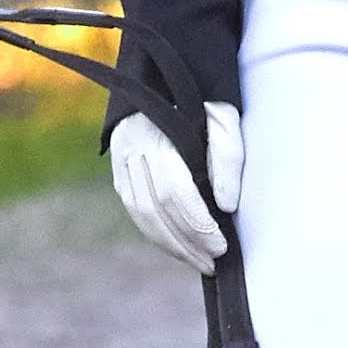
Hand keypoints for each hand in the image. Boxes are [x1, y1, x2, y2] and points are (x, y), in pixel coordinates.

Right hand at [106, 102, 244, 272]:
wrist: (165, 85)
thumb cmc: (202, 104)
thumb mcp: (223, 118)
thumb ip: (228, 158)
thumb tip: (226, 206)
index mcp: (157, 133)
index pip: (174, 190)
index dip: (197, 223)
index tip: (221, 245)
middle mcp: (132, 149)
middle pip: (155, 209)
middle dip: (186, 242)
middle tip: (213, 262)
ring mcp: (121, 162)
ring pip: (141, 215)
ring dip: (172, 245)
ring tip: (201, 262)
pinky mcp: (120, 173)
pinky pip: (136, 212)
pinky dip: (158, 234)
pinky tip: (180, 246)